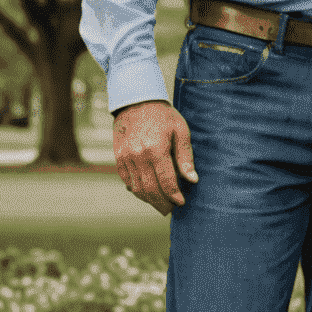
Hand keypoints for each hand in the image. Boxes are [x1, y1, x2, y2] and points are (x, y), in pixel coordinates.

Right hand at [113, 101, 196, 215]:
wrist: (136, 101)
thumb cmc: (163, 115)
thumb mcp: (180, 131)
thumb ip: (185, 157)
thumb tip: (193, 180)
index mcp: (156, 149)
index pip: (166, 181)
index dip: (174, 196)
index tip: (181, 203)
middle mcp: (138, 156)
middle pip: (150, 189)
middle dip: (161, 203)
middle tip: (171, 210)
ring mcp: (125, 158)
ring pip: (137, 188)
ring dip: (149, 200)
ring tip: (160, 204)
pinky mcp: (118, 158)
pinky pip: (127, 181)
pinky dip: (136, 190)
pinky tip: (147, 193)